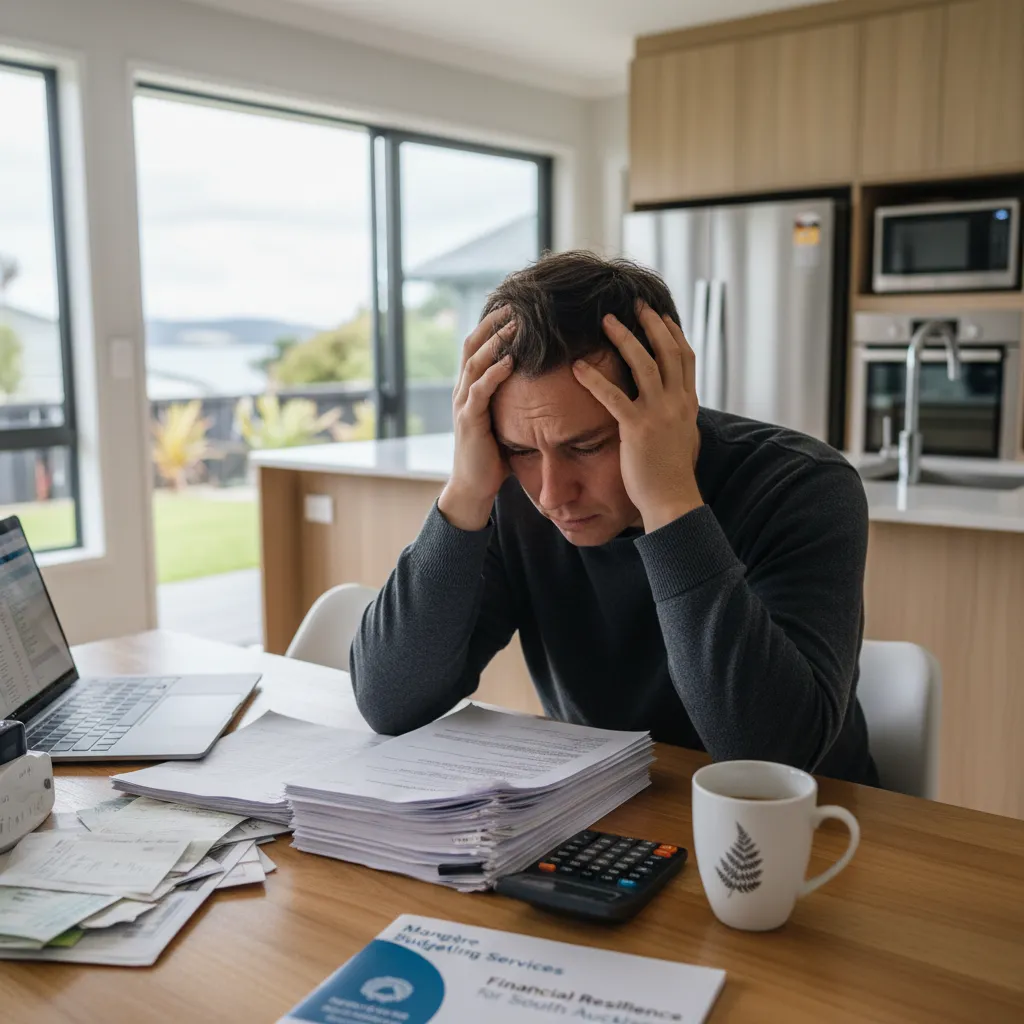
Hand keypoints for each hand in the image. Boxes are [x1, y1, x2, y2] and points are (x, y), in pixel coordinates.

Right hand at [438, 307, 515, 530]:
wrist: (473, 487)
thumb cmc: (493, 456)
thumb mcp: (505, 420)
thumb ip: (515, 401)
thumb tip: (543, 385)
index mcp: (470, 388)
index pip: (477, 346)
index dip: (493, 325)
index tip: (514, 307)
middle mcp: (463, 391)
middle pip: (472, 346)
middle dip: (493, 324)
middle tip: (515, 305)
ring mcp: (463, 405)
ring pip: (475, 363)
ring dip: (495, 343)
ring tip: (514, 325)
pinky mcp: (469, 421)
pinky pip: (480, 391)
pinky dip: (494, 373)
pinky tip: (510, 360)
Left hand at [572, 302, 702, 531]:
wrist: (672, 501)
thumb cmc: (672, 476)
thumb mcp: (683, 439)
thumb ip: (679, 419)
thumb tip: (678, 410)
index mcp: (688, 404)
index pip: (685, 358)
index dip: (673, 334)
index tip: (660, 316)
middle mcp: (677, 403)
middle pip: (667, 351)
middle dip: (651, 324)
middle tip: (635, 304)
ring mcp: (659, 414)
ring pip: (644, 364)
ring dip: (624, 339)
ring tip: (606, 321)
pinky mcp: (637, 429)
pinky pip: (613, 396)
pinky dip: (594, 379)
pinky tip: (577, 367)